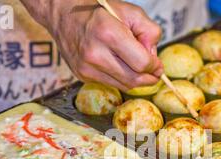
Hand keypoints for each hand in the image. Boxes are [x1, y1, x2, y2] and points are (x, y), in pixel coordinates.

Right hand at [22, 0, 162, 90]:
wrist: (63, 13)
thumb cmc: (99, 10)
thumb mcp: (130, 12)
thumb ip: (149, 32)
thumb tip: (153, 57)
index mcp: (109, 34)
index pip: (142, 64)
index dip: (154, 67)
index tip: (157, 64)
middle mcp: (95, 54)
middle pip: (134, 80)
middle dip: (149, 78)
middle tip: (154, 72)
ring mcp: (87, 67)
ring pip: (123, 85)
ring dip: (136, 80)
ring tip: (138, 66)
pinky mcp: (82, 75)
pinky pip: (110, 84)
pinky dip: (120, 78)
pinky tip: (119, 65)